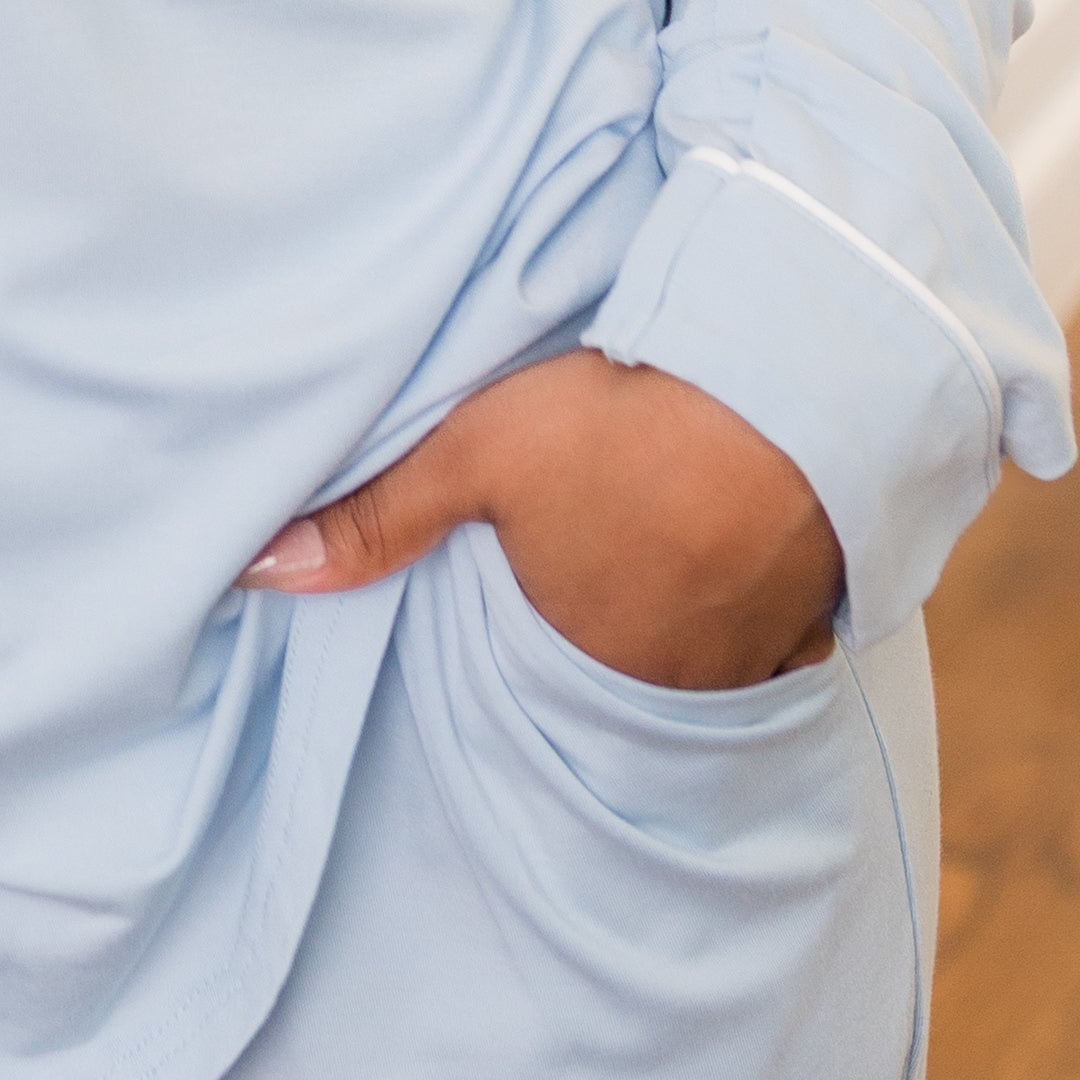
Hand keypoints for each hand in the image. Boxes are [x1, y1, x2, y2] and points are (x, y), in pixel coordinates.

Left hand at [238, 354, 841, 691]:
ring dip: (681, 642)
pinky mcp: (821, 605)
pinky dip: (757, 624)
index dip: (525, 664)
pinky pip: (782, 645)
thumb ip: (374, 519)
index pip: (543, 694)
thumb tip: (258, 572)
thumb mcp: (477, 455)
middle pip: (627, 690)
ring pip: (706, 670)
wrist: (791, 385)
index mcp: (591, 660)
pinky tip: (741, 579)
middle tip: (589, 610)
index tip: (516, 638)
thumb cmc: (625, 422)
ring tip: (656, 591)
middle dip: (605, 661)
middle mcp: (681, 680)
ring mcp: (759, 649)